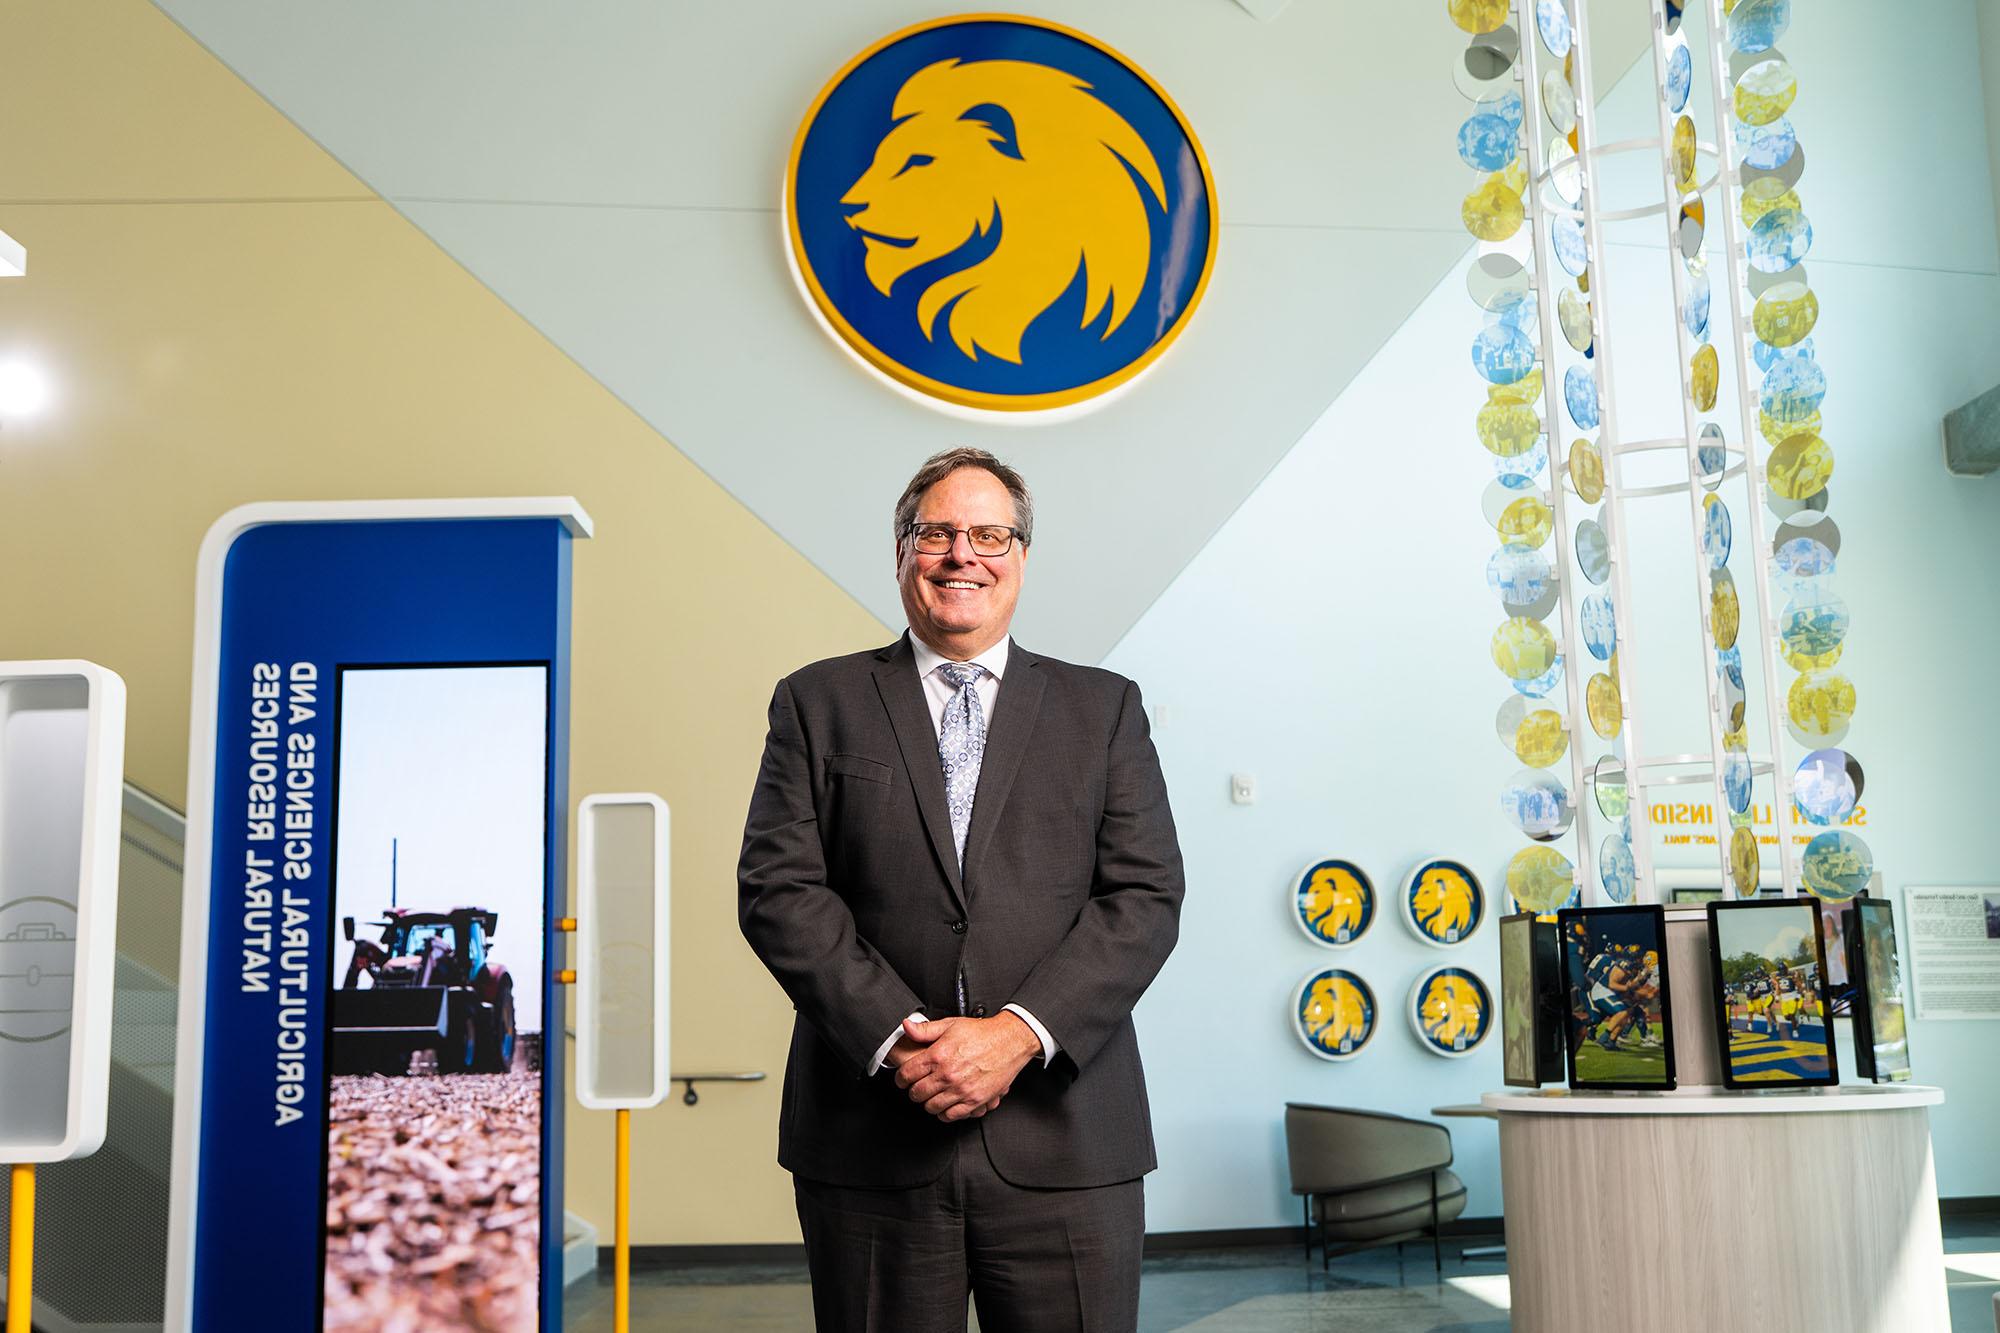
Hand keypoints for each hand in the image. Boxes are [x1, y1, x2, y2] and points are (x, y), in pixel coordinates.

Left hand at [893, 1013, 1039, 1121]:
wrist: (1009, 1042)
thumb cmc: (982, 1034)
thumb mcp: (950, 1024)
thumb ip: (925, 1029)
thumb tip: (907, 1026)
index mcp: (939, 1055)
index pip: (907, 1074)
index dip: (901, 1079)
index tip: (903, 1079)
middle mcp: (948, 1074)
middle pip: (917, 1093)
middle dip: (913, 1091)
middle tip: (917, 1087)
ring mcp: (961, 1089)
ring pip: (931, 1107)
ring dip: (928, 1102)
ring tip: (931, 1096)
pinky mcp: (974, 1100)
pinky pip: (950, 1115)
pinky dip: (944, 1113)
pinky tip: (945, 1105)